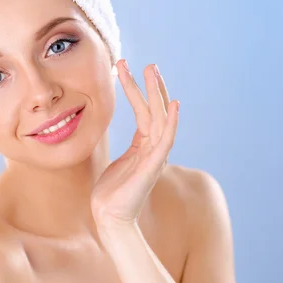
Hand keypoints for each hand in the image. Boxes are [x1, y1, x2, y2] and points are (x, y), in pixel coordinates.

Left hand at [91, 59, 179, 227]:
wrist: (109, 218)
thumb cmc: (110, 194)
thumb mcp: (118, 164)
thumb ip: (127, 151)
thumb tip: (122, 142)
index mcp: (143, 146)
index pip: (145, 113)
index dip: (138, 91)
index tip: (127, 70)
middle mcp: (152, 148)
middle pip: (155, 111)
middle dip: (151, 86)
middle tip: (148, 63)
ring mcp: (154, 156)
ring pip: (160, 119)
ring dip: (158, 93)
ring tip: (152, 70)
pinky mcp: (153, 166)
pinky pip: (165, 140)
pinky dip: (172, 122)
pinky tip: (173, 104)